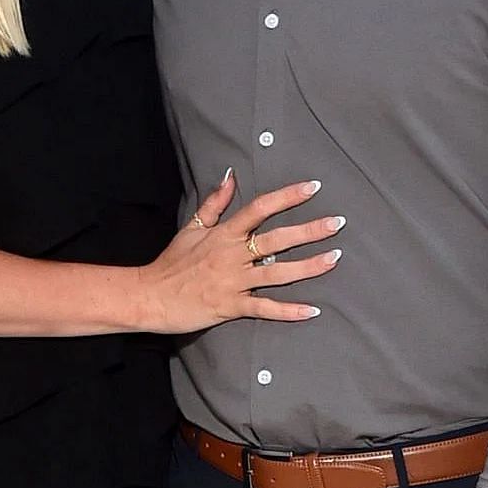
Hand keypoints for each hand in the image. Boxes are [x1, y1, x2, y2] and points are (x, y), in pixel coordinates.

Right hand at [134, 172, 343, 332]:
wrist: (150, 296)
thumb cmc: (171, 262)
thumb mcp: (191, 227)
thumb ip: (214, 202)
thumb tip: (230, 176)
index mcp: (224, 233)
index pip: (260, 208)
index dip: (287, 196)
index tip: (313, 187)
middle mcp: (232, 255)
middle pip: (277, 239)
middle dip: (309, 230)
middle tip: (338, 223)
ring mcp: (233, 281)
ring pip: (278, 273)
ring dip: (309, 267)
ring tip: (335, 258)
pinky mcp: (231, 306)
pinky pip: (265, 309)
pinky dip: (288, 311)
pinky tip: (312, 310)